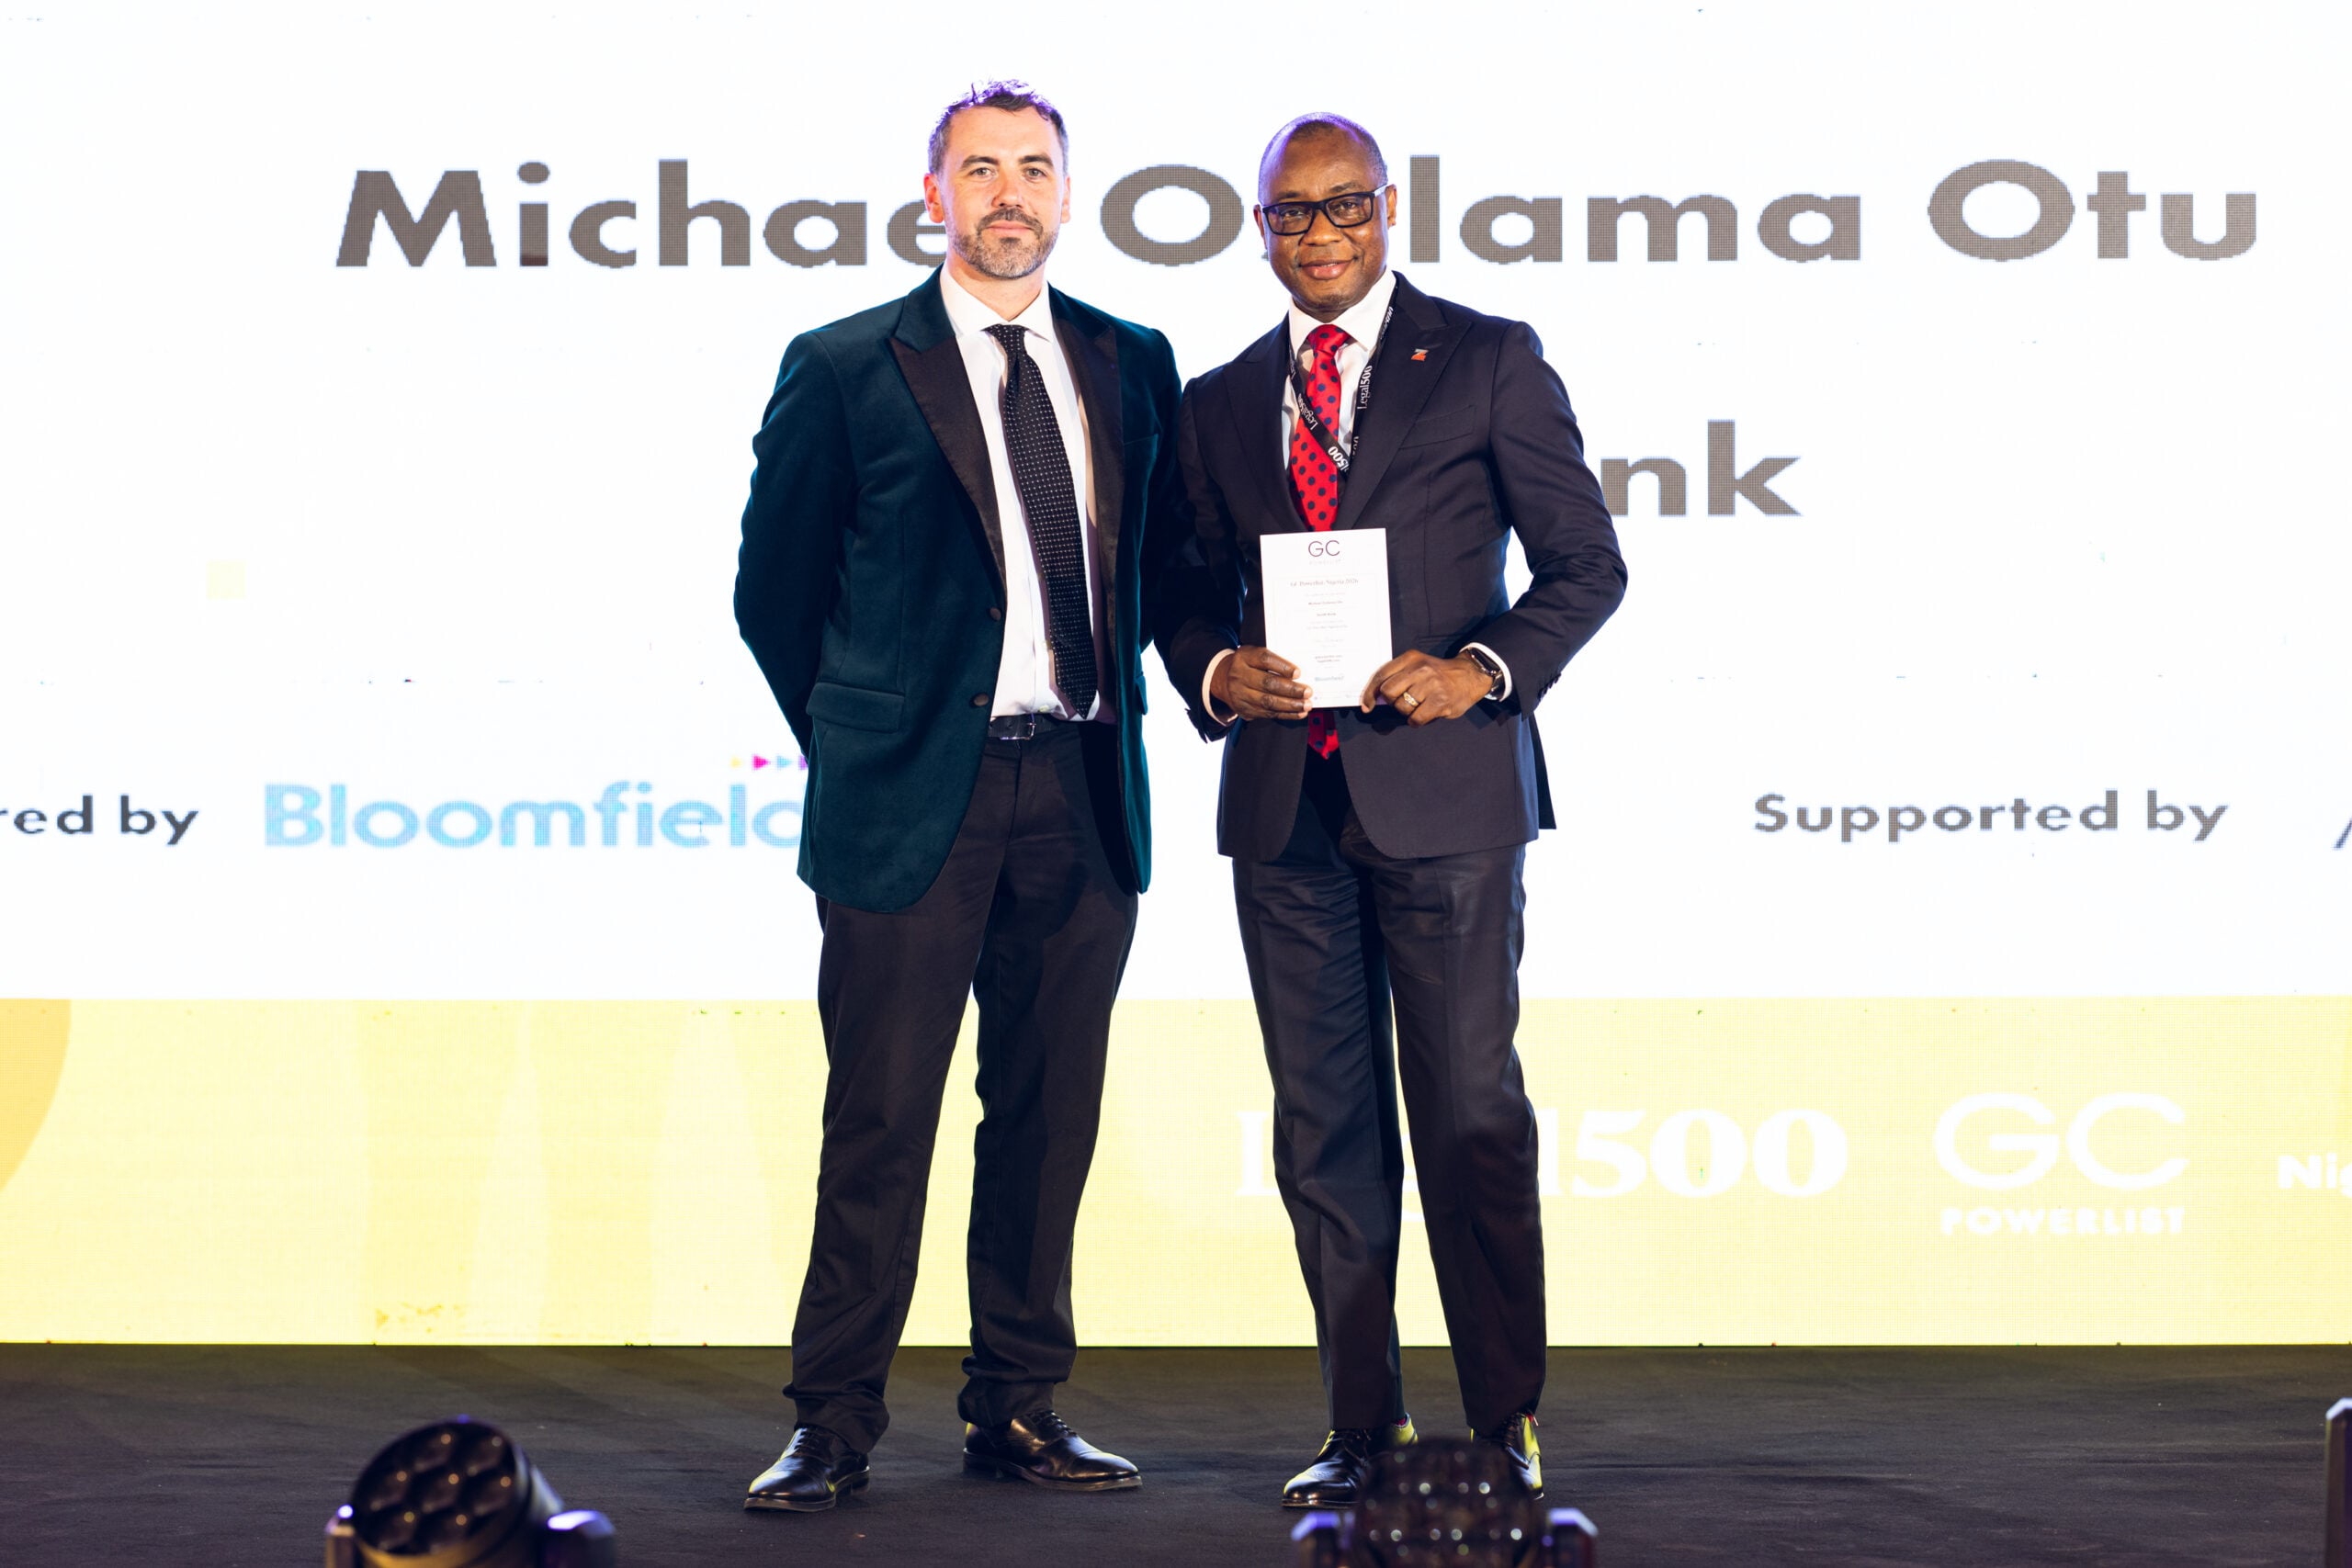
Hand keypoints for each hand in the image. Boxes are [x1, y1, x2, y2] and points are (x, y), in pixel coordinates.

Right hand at [1212, 646, 1313, 720]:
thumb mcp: (1254, 654)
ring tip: (1306, 704)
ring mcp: (1240, 695)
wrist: (1223, 680)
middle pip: (1267, 683)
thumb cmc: (1248, 665)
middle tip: (1307, 691)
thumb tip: (1299, 674)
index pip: (1264, 659)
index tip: (1298, 673)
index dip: (1282, 666)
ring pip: (1268, 702)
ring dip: (1291, 705)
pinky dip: (1286, 714)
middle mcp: (1239, 675)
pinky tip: (1299, 713)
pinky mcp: (1244, 710)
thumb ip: (1273, 660)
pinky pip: (1268, 713)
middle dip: (1291, 689)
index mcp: (1244, 657)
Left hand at [1361, 651, 1493, 725]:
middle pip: (1388, 692)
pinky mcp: (1440, 702)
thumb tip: (1375, 699)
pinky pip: (1416, 718)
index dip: (1370, 693)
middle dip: (1392, 701)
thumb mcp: (1418, 665)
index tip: (1367, 705)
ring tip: (1419, 705)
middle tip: (1403, 701)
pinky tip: (1423, 715)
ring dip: (1407, 712)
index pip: (1381, 675)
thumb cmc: (1438, 674)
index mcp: (1411, 658)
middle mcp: (1420, 669)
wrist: (1470, 676)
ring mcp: (1430, 685)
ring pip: (1402, 707)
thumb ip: (1398, 676)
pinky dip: (1416, 721)